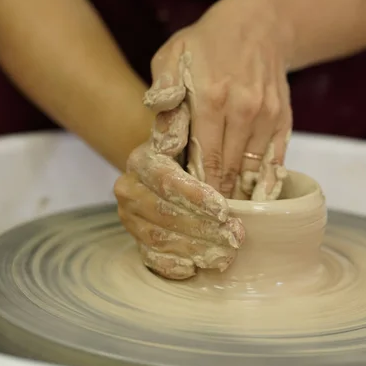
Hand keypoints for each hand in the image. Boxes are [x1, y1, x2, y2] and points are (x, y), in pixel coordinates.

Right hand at [114, 103, 244, 279]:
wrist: (169, 168)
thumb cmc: (190, 148)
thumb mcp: (188, 125)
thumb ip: (179, 114)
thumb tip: (168, 97)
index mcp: (143, 159)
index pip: (167, 179)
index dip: (195, 197)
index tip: (225, 210)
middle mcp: (129, 187)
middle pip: (163, 213)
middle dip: (202, 228)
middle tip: (235, 238)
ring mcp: (130, 216)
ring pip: (158, 238)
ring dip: (194, 248)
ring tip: (226, 255)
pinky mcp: (136, 239)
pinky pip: (150, 258)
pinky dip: (172, 264)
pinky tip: (195, 268)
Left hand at [144, 0, 292, 199]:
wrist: (260, 25)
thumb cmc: (208, 43)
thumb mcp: (173, 54)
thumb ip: (162, 90)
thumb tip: (160, 132)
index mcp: (212, 97)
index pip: (203, 158)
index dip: (197, 188)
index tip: (190, 210)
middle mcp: (244, 110)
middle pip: (228, 169)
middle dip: (216, 197)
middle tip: (204, 221)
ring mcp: (268, 115)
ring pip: (252, 169)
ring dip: (239, 194)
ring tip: (226, 216)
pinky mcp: (284, 119)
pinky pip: (275, 160)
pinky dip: (263, 182)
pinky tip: (252, 197)